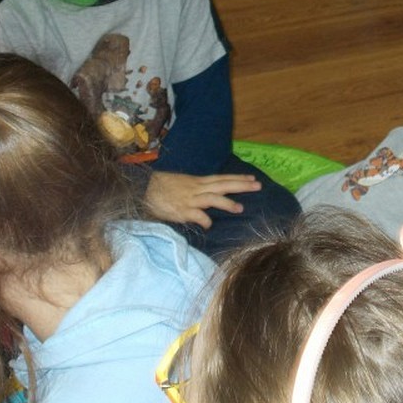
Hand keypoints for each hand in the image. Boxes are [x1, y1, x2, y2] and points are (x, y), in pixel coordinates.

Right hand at [145, 171, 261, 227]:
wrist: (144, 189)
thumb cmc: (163, 188)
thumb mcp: (184, 184)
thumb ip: (198, 189)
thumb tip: (211, 193)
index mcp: (198, 182)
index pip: (222, 178)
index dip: (237, 178)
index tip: (252, 178)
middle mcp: (197, 188)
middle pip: (223, 185)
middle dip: (241, 185)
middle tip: (258, 186)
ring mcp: (190, 199)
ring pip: (212, 198)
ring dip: (227, 203)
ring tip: (241, 208)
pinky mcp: (181, 211)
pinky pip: (196, 215)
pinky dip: (204, 220)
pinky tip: (209, 225)